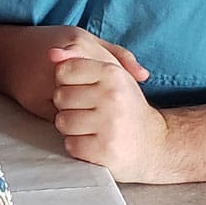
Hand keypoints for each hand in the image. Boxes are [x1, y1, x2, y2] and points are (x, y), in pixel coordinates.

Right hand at [0, 24, 147, 121]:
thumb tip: (144, 76)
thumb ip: (116, 55)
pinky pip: (63, 116)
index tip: (122, 96)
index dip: (120, 89)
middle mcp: (65, 62)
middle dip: (106, 104)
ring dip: (89, 112)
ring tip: (92, 112)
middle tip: (111, 110)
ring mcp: (48, 83)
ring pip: (82, 107)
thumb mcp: (84, 40)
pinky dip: (72, 117)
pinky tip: (75, 115)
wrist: (4, 53)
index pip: (112, 73)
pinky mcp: (35, 101)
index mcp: (78, 43)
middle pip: (100, 93)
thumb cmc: (48, 43)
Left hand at [48, 38, 176, 182]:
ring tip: (91, 126)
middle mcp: (112, 96)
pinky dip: (78, 145)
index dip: (67, 82)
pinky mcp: (104, 150)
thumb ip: (81, 58)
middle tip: (88, 111)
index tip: (83, 89)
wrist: (153, 143)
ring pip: (62, 122)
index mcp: (113, 73)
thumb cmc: (125, 106)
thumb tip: (52, 53)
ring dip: (71, 127)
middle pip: (60, 96)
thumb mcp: (110, 75)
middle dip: (68, 105)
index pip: (64, 70)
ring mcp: (109, 124)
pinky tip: (94, 142)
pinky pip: (70, 144)